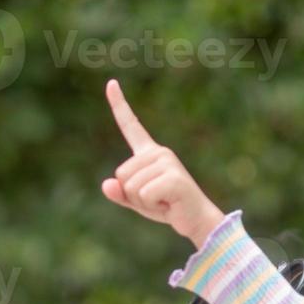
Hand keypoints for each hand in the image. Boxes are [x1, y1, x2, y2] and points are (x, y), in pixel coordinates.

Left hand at [101, 79, 226, 247]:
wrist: (196, 220)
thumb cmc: (167, 206)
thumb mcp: (138, 201)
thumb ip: (120, 193)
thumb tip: (107, 184)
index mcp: (149, 153)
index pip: (130, 126)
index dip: (119, 105)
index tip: (111, 83)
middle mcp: (159, 152)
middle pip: (121, 174)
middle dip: (132, 194)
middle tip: (156, 197)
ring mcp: (167, 162)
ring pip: (131, 186)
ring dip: (143, 202)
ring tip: (163, 200)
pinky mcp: (173, 177)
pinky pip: (144, 195)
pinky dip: (152, 206)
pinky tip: (168, 204)